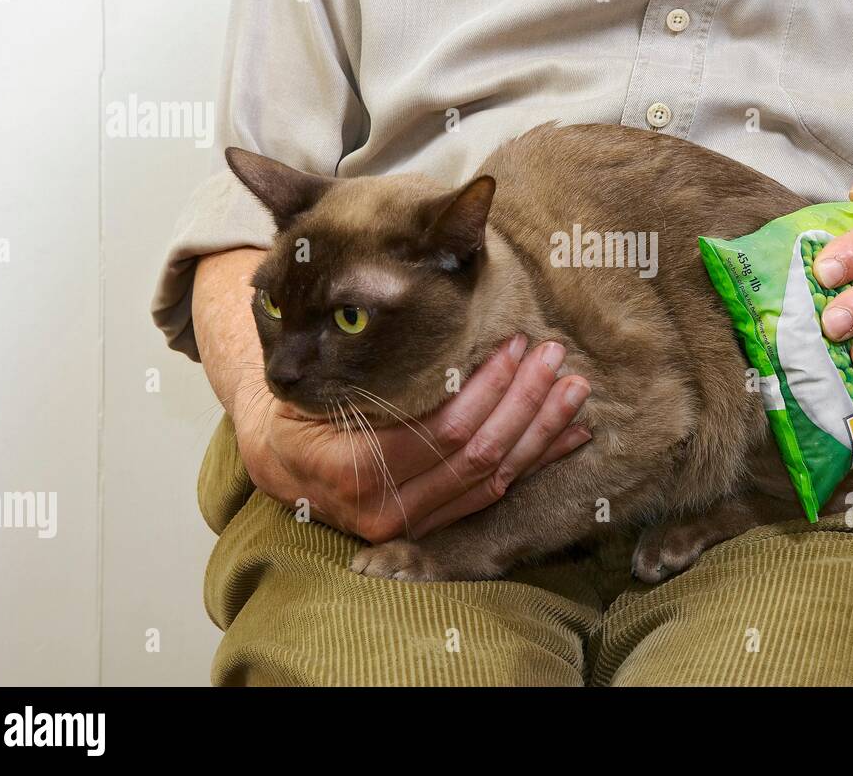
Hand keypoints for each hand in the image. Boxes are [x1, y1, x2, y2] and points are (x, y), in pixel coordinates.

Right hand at [230, 335, 591, 542]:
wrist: (278, 465)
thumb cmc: (300, 411)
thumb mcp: (318, 387)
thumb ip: (372, 374)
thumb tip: (431, 325)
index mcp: (355, 472)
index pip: (445, 429)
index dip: (489, 388)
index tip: (516, 346)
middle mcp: (387, 511)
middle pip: (478, 455)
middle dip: (526, 402)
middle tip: (554, 357)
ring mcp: (412, 525)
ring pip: (494, 479)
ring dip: (541, 432)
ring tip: (573, 390)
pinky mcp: (432, 527)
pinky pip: (492, 495)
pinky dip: (534, 462)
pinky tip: (569, 437)